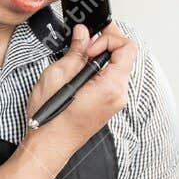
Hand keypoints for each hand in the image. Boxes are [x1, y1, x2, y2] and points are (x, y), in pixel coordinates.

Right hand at [18, 23, 136, 168]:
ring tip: (79, 57)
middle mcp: (119, 94)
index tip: (89, 43)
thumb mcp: (58, 76)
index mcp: (110, 86)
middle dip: (105, 43)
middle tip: (83, 42)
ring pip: (118, 66)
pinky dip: (100, 68)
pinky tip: (82, 71)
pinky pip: (112, 78)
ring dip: (101, 56)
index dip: (109, 38)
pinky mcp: (109, 103)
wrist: (51, 144)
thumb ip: (76, 51)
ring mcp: (116, 101)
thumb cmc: (52, 118)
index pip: (127, 48)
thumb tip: (83, 33)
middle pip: (125, 56)